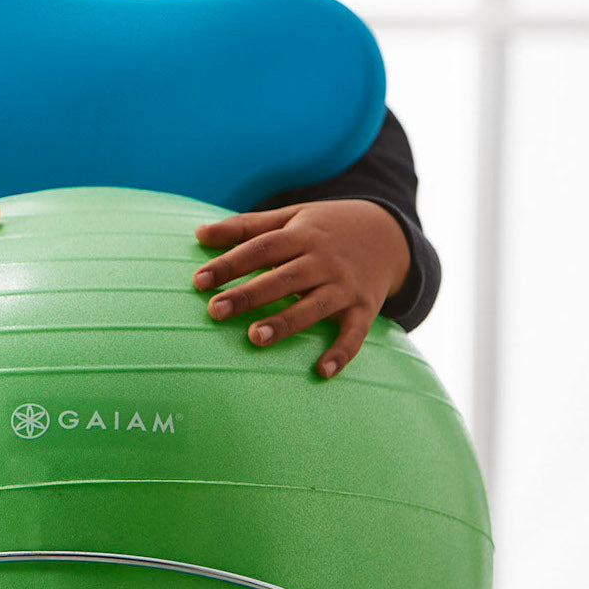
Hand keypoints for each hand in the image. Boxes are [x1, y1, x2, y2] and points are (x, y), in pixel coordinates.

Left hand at [192, 199, 411, 378]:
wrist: (389, 234)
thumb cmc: (326, 228)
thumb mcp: (290, 217)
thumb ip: (245, 227)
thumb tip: (198, 233)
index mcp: (301, 235)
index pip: (261, 248)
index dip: (230, 264)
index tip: (199, 280)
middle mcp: (324, 260)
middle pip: (282, 278)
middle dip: (249, 294)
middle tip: (215, 310)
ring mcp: (345, 286)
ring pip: (313, 307)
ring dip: (285, 323)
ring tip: (254, 338)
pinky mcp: (365, 308)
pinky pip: (354, 334)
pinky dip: (341, 352)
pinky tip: (321, 371)